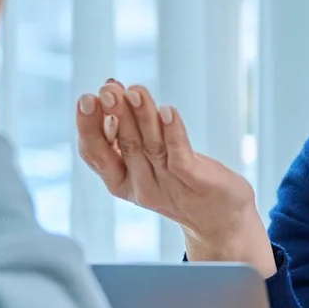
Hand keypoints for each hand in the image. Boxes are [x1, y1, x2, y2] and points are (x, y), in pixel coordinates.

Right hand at [74, 82, 271, 271]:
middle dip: (114, 115)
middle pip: (125, 146)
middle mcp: (142, 185)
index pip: (96, 155)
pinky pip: (181, 157)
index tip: (86, 99)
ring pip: (151, 147)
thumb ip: (132, 128)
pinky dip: (174, 133)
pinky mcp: (197, 183)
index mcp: (122, 181)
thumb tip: (114, 87)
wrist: (222, 220)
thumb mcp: (149, 157)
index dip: (88, 128)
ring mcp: (170, 186)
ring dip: (142, 117)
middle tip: (108, 90)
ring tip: (135, 91)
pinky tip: (168, 111)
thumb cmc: (182, 181)